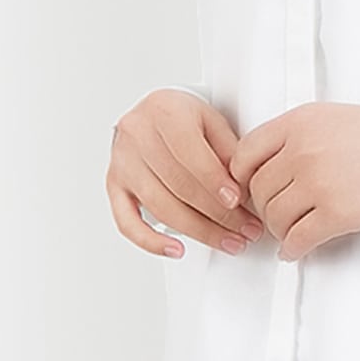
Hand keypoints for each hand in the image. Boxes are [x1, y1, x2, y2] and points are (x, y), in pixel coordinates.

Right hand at [106, 89, 264, 259]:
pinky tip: (175, 249)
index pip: (191, 155)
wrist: (153, 111)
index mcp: (165, 112)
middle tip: (244, 228)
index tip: (238, 202)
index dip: (216, 183)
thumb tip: (244, 187)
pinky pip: (127, 221)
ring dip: (197, 231)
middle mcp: (137, 135)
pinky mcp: (115, 185)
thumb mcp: (213, 120)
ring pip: (160, 206)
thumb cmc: (184, 115)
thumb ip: (228, 150)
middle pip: (178, 186)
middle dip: (217, 214)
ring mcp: (122, 162)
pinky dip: (150, 241)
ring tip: (227, 240)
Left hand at [227, 102, 359, 261]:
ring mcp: (317, 183)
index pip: (246, 152)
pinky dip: (292, 249)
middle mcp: (302, 151)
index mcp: (299, 123)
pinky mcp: (334, 214)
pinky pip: (298, 238)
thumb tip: (271, 162)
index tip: (249, 188)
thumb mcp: (334, 117)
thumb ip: (299, 135)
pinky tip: (295, 249)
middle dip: (264, 206)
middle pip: (259, 189)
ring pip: (274, 216)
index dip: (242, 177)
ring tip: (289, 231)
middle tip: (274, 214)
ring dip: (279, 229)